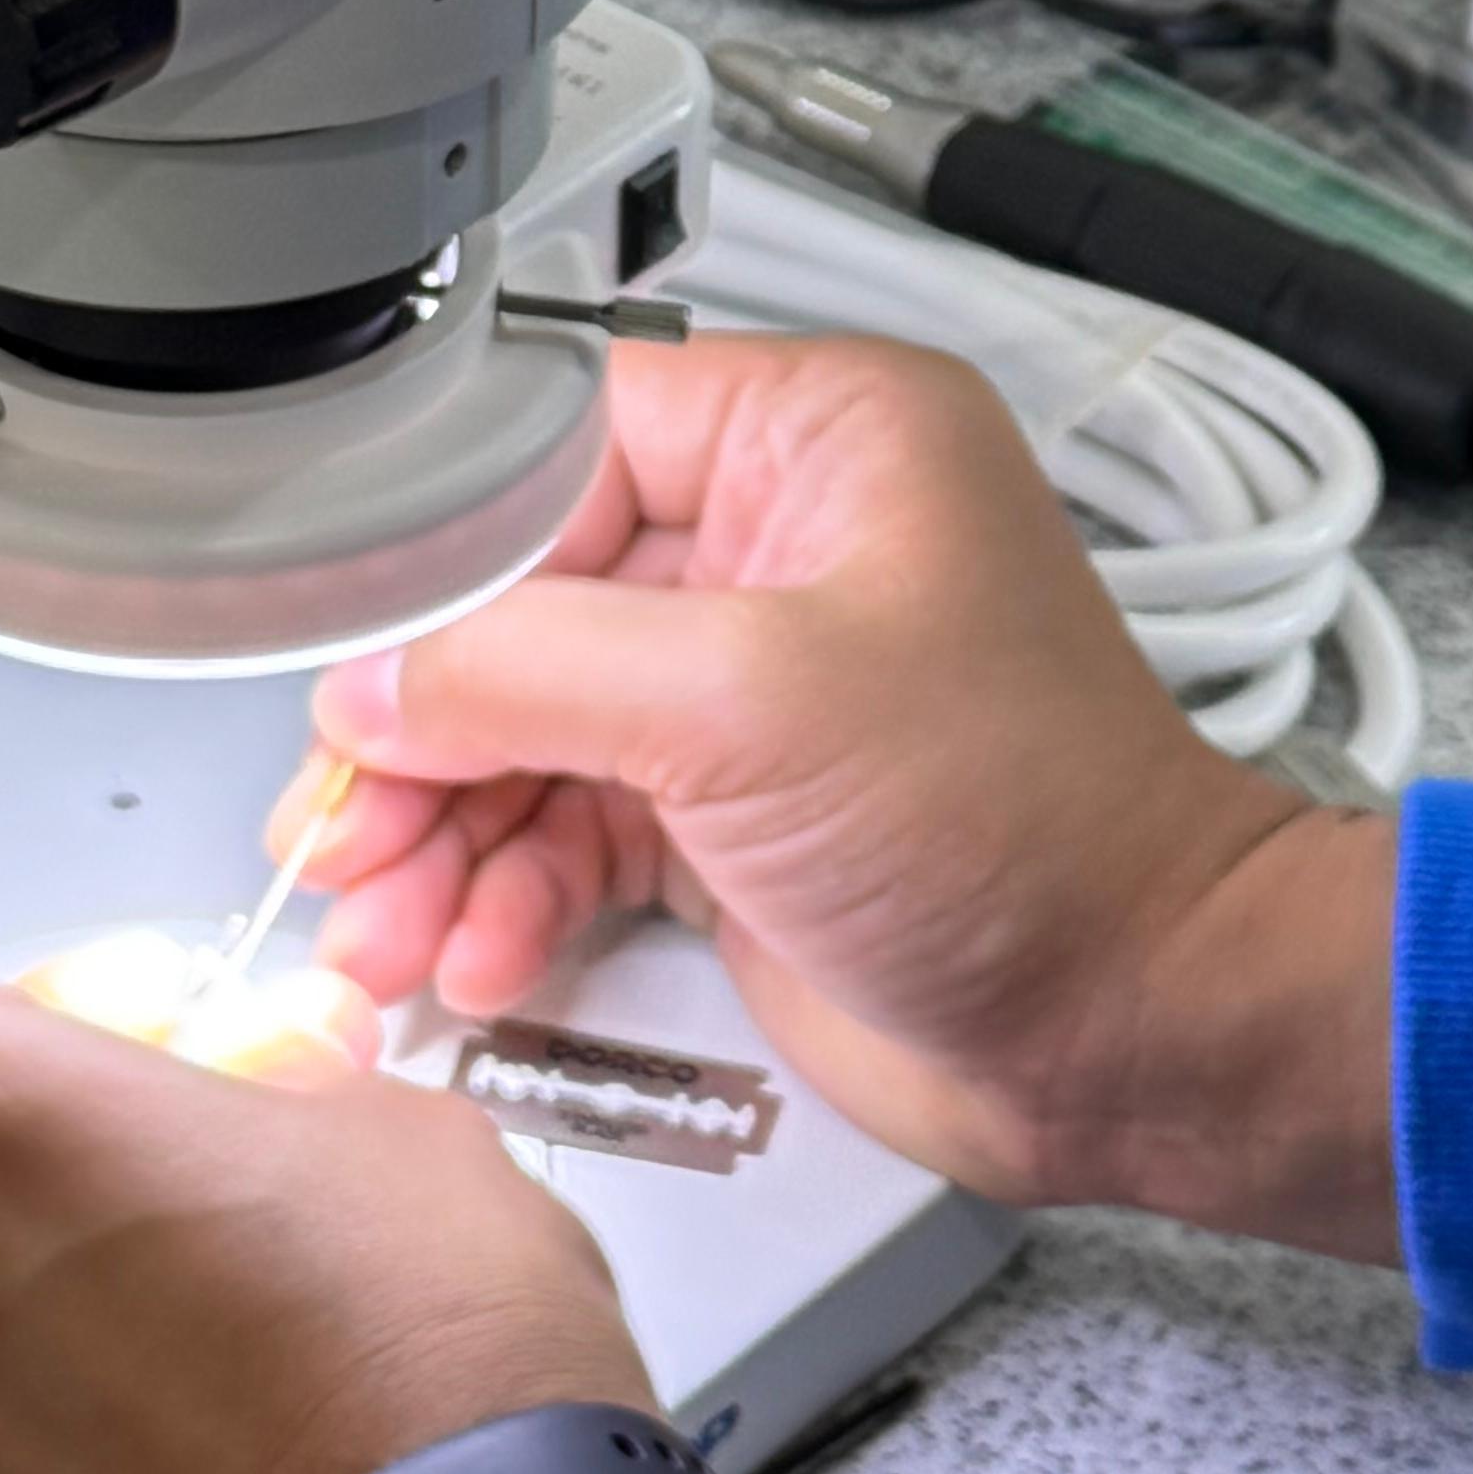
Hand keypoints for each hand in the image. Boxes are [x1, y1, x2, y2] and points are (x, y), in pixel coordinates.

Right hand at [287, 334, 1409, 1252]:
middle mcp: (781, 545)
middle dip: (421, 736)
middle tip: (340, 830)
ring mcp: (754, 690)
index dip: (445, 560)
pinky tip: (466, 960)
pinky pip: (570, 834)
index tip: (352, 656)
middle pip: (521, 608)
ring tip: (381, 930)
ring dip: (442, 839)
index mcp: (818, 442)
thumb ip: (535, 670)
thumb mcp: (753, 704)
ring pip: (529, 734)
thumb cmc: (1031, 831)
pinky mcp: (735, 819)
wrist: (1132, 1031)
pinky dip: (506, 898)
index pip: (562, 448)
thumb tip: (378, 685)